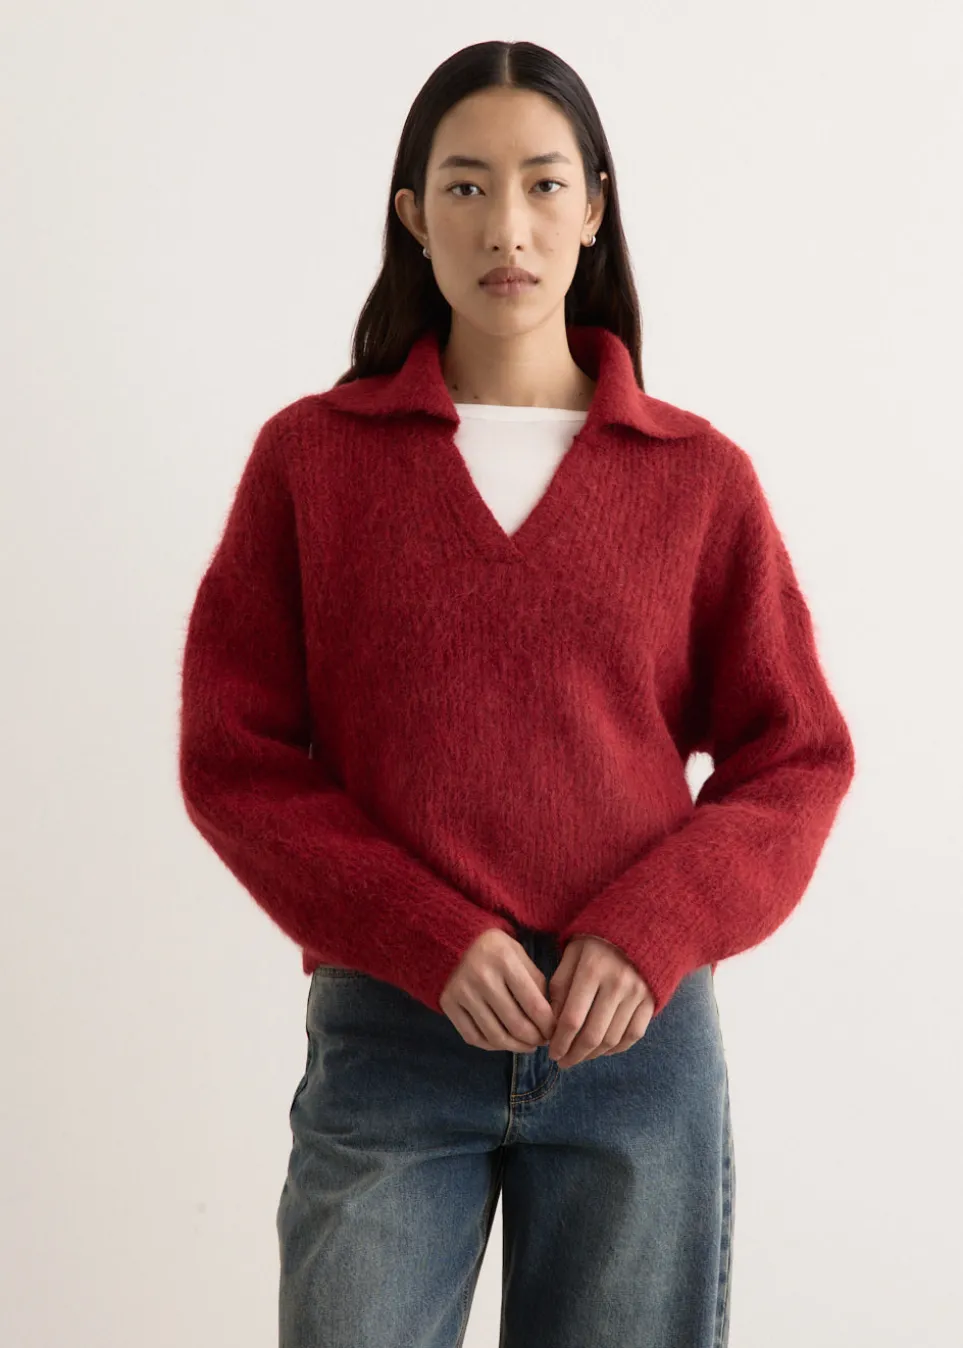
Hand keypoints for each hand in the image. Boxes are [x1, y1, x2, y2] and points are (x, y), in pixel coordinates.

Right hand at [440, 928, 555, 1051]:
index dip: (548, 1026)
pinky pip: (473, 1037)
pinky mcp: (448, 1003)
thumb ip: (536, 983)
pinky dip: (492, 1046)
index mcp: (505, 961)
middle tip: (541, 1041)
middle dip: (534, 1040)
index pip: (534, 1006)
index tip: (554, 1032)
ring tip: (526, 1046)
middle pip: (516, 1025)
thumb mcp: (520, 955)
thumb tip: (549, 1020)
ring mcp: (462, 992)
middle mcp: (482, 977)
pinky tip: (503, 1042)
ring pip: (495, 1036)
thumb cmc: (495, 949)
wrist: (454, 939)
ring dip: (516, 1047)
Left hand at [547, 935, 653, 1068]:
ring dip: (593, 1055)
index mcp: (592, 969)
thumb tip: (551, 1024)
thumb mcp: (572, 953)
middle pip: (592, 1034)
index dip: (560, 1041)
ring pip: (612, 1039)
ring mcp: (637, 994)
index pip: (571, 1018)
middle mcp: (617, 984)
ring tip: (579, 1057)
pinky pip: (633, 1035)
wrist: (640, 927)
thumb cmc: (597, 941)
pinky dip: (616, 1049)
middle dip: (574, 1055)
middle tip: (563, 1062)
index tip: (551, 1052)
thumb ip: (559, 986)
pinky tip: (602, 1050)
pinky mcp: (651, 1001)